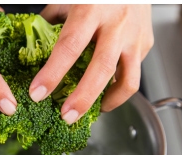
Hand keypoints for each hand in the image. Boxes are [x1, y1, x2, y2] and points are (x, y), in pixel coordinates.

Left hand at [31, 5, 153, 123]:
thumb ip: (53, 19)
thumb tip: (34, 48)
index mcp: (92, 8)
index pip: (70, 46)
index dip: (52, 73)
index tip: (37, 93)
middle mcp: (117, 24)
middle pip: (101, 69)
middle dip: (82, 98)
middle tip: (66, 117)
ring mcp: (136, 36)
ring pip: (128, 80)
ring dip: (109, 101)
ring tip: (93, 111)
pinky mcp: (146, 44)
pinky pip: (133, 71)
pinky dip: (119, 85)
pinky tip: (106, 89)